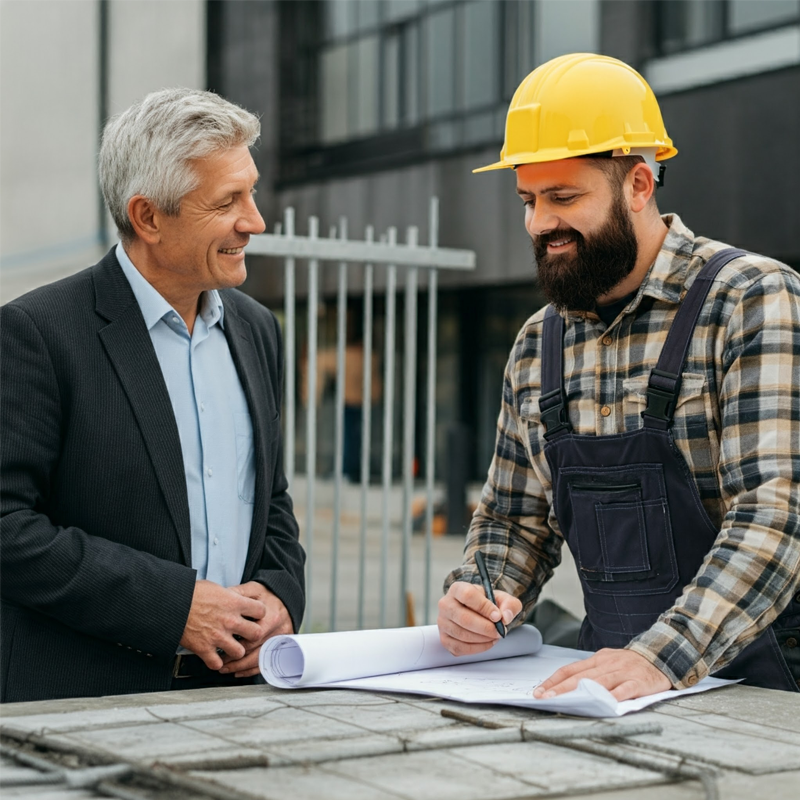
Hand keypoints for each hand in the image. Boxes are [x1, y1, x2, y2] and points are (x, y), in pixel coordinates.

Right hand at [179, 580, 266, 670]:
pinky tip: (214, 656)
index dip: (258, 614)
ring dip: (235, 651)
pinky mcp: (204, 648)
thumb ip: (231, 596)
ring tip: (230, 647)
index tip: (254, 616)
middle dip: (252, 635)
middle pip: (256, 634)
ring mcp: (217, 636)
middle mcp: (229, 620)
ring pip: (239, 652)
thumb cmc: (192, 593)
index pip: (261, 611)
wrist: (172, 604)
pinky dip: (216, 662)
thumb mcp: (217, 588)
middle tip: (246, 635)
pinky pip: (217, 664)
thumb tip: (238, 598)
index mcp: (234, 603)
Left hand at [219, 581, 292, 677]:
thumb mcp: (253, 590)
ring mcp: (280, 640)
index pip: (252, 637)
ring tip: (226, 669)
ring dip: (241, 667)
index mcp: (270, 617)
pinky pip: (267, 662)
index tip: (220, 647)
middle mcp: (277, 630)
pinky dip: (252, 670)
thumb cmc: (267, 594)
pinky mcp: (282, 646)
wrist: (284, 597)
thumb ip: (238, 594)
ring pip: (260, 659)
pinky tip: (240, 671)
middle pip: (255, 651)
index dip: (234, 645)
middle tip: (220, 662)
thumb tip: (221, 598)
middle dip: (235, 659)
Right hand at [438, 581, 521, 656]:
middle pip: (464, 618)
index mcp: (458, 589)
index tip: (498, 616)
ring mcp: (442, 622)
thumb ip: (509, 605)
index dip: (484, 607)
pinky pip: (459, 648)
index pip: (468, 595)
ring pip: (462, 634)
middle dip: (485, 628)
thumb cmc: (488, 604)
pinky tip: (487, 642)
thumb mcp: (502, 599)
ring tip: (495, 636)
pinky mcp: (444, 639)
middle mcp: (446, 604)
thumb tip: (506, 617)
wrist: (478, 613)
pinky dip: (477, 648)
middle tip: (499, 631)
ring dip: (483, 639)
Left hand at [532, 647, 671, 700]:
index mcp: (598, 659)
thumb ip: (591, 673)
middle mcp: (607, 663)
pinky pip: (625, 689)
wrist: (661, 656)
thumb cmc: (630, 664)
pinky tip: (605, 702)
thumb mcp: (608, 663)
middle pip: (580, 676)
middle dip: (560, 688)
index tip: (539, 691)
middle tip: (545, 698)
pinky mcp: (639, 682)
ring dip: (580, 692)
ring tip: (565, 701)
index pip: (570, 669)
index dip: (553, 680)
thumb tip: (567, 687)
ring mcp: (623, 672)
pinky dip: (615, 695)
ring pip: (598, 682)